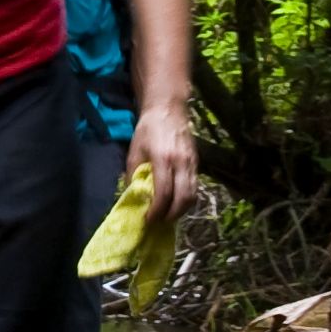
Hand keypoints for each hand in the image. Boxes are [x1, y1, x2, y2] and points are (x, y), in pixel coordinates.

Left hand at [130, 103, 196, 226]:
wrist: (168, 109)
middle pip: (183, 198)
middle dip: (171, 215)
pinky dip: (187, 200)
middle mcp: (181, 162)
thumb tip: (133, 197)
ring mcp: (192, 163)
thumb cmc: (147, 130)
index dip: (157, 210)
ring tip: (167, 215)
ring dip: (181, 210)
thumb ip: (133, 175)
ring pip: (193, 195)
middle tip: (159, 222)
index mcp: (163, 158)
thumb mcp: (134, 151)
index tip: (148, 219)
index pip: (164, 192)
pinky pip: (195, 187)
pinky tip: (176, 203)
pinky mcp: (197, 163)